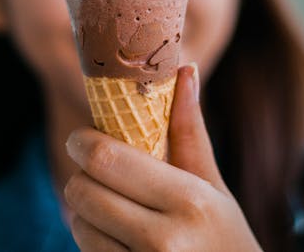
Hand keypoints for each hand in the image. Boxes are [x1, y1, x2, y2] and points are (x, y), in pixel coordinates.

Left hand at [64, 64, 262, 250]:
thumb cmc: (226, 241)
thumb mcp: (214, 189)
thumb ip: (190, 132)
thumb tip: (184, 69)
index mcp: (187, 201)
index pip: (106, 158)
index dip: (82, 143)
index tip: (82, 138)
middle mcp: (162, 241)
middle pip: (82, 191)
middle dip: (81, 177)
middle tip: (97, 175)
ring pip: (78, 225)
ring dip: (84, 213)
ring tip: (115, 213)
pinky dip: (93, 242)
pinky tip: (120, 243)